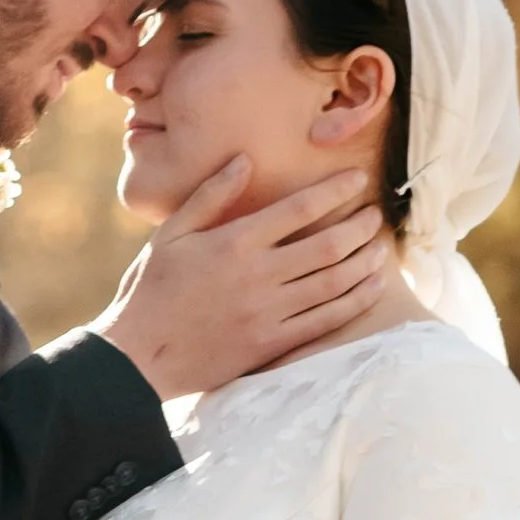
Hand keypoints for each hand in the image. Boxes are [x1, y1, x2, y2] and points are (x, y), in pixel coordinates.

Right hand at [98, 161, 397, 402]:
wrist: (138, 358)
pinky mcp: (272, 345)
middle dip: (359, 226)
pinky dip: (354, 301)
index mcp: (233, 242)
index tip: (357, 178)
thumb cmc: (149, 292)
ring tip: (381, 248)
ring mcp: (267, 313)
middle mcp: (257, 276)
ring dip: (364, 262)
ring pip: (333, 283)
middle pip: (327, 245)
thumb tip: (245, 161)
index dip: (335, 190)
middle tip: (375, 215)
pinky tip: (370, 288)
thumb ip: (210, 196)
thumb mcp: (171, 235)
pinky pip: (325, 321)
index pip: (299, 209)